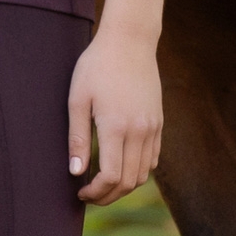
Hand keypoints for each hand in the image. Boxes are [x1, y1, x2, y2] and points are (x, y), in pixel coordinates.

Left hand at [67, 29, 162, 203]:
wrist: (130, 40)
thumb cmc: (97, 66)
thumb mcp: (78, 99)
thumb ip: (77, 138)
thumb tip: (76, 173)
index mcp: (116, 126)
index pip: (111, 176)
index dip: (95, 192)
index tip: (80, 193)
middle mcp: (139, 130)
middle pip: (129, 181)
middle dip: (108, 195)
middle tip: (89, 195)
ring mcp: (153, 127)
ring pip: (143, 174)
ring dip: (124, 186)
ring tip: (103, 183)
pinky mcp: (159, 121)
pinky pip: (153, 158)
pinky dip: (138, 171)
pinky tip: (121, 165)